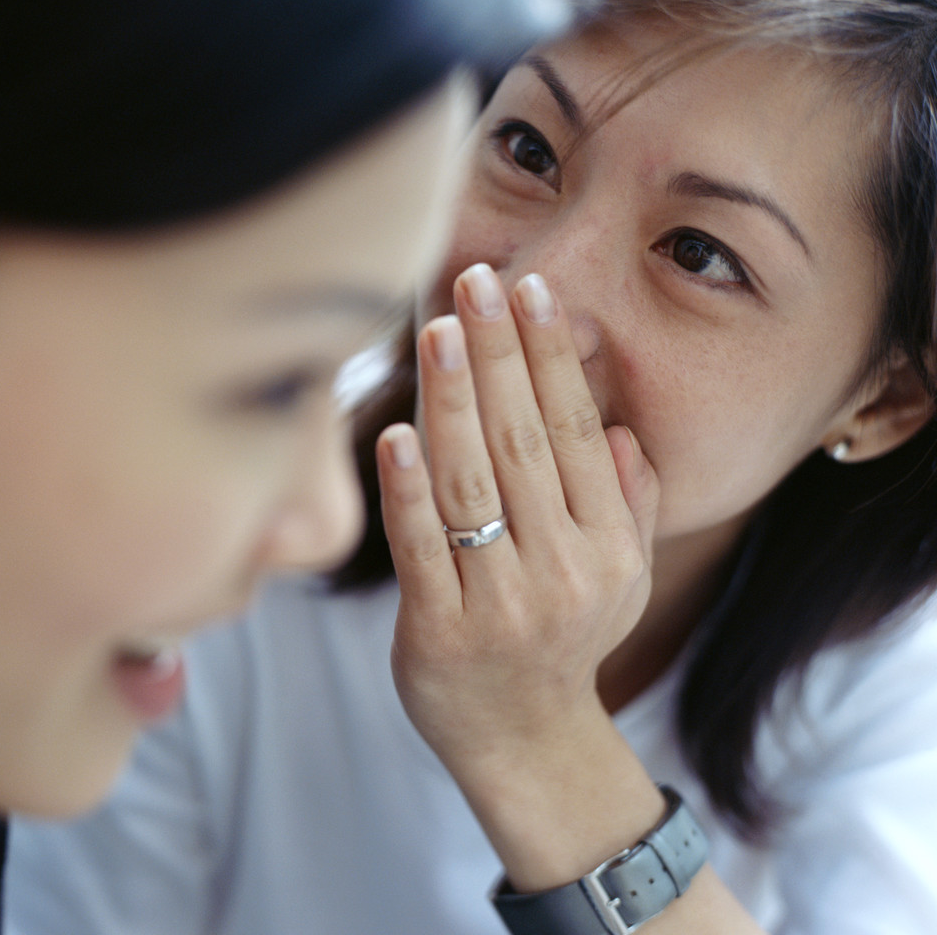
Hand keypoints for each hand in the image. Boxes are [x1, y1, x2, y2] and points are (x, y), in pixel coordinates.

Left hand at [377, 265, 658, 788]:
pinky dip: (407, 490)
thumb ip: (628, 505)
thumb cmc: (563, 642)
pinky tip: (394, 434)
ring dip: (454, 402)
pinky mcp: (438, 633)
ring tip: (438, 330)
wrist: (522, 743)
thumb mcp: (622, 580)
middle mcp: (562, 572)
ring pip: (473, 485)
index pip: (576, 432)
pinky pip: (420, 547)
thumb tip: (619, 431)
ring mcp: (498, 604)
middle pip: (525, 442)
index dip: (552, 358)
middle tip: (475, 280)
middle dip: (499, 355)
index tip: (530, 292)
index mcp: (607, 548)